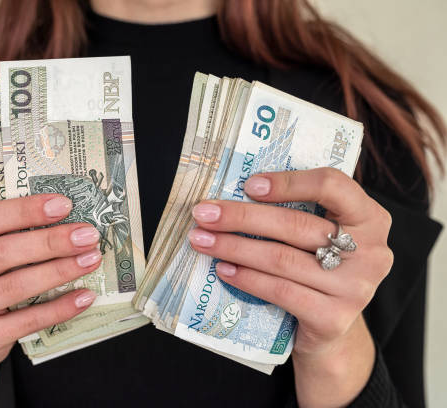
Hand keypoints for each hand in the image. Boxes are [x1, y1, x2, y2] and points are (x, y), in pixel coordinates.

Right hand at [0, 194, 100, 406]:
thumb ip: (4, 233)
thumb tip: (62, 215)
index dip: (24, 210)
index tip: (63, 205)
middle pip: (0, 252)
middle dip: (49, 241)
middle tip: (86, 234)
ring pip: (15, 285)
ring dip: (59, 270)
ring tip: (90, 259)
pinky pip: (27, 321)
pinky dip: (60, 307)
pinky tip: (84, 296)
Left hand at [189, 168, 392, 406]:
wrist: (329, 330)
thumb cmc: (317, 269)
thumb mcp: (319, 236)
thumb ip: (297, 211)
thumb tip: (233, 192)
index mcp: (370, 218)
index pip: (333, 185)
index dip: (288, 182)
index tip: (248, 185)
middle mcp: (371, 252)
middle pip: (296, 224)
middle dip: (242, 217)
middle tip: (203, 214)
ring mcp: (355, 288)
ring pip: (282, 259)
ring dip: (234, 247)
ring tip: (202, 240)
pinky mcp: (334, 319)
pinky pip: (280, 291)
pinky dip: (246, 278)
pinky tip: (223, 269)